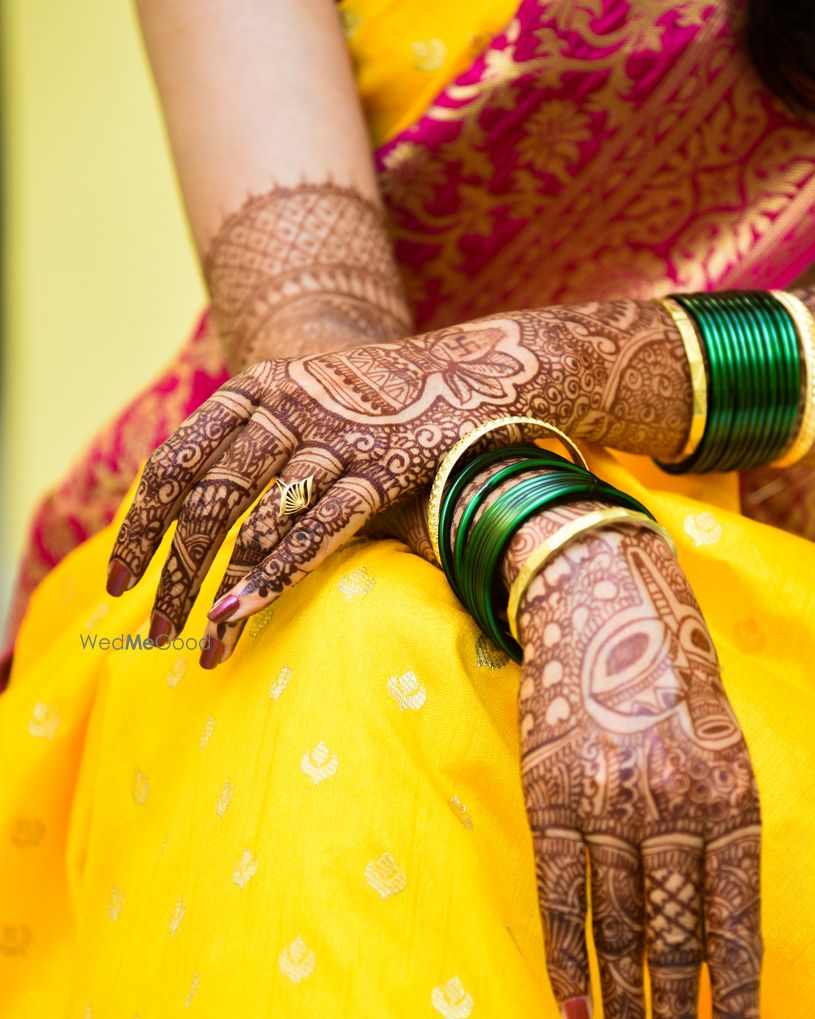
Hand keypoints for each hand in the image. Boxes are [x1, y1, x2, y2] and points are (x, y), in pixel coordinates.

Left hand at [103, 301, 691, 660]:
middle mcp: (289, 405)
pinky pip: (319, 525)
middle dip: (175, 572)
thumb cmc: (394, 410)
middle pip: (208, 498)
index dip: (142, 522)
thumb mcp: (318, 411)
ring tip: (202, 645)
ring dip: (221, 587)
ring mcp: (338, 433)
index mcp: (261, 387)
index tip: (122, 576)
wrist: (486, 371)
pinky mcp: (385, 465)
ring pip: (256, 518)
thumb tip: (216, 532)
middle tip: (156, 629)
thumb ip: (269, 457)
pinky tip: (244, 610)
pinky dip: (277, 571)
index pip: (177, 459)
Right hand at [512, 521, 761, 1018]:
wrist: (604, 603)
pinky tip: (575, 1013)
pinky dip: (567, 959)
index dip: (736, 1015)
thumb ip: (724, 840)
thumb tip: (718, 946)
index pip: (736, 933)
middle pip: (674, 945)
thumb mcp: (725, 754)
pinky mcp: (549, 795)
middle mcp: (671, 807)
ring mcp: (605, 803)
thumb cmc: (675, 688)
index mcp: (731, 801)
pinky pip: (559, 895)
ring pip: (617, 932)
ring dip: (622, 1012)